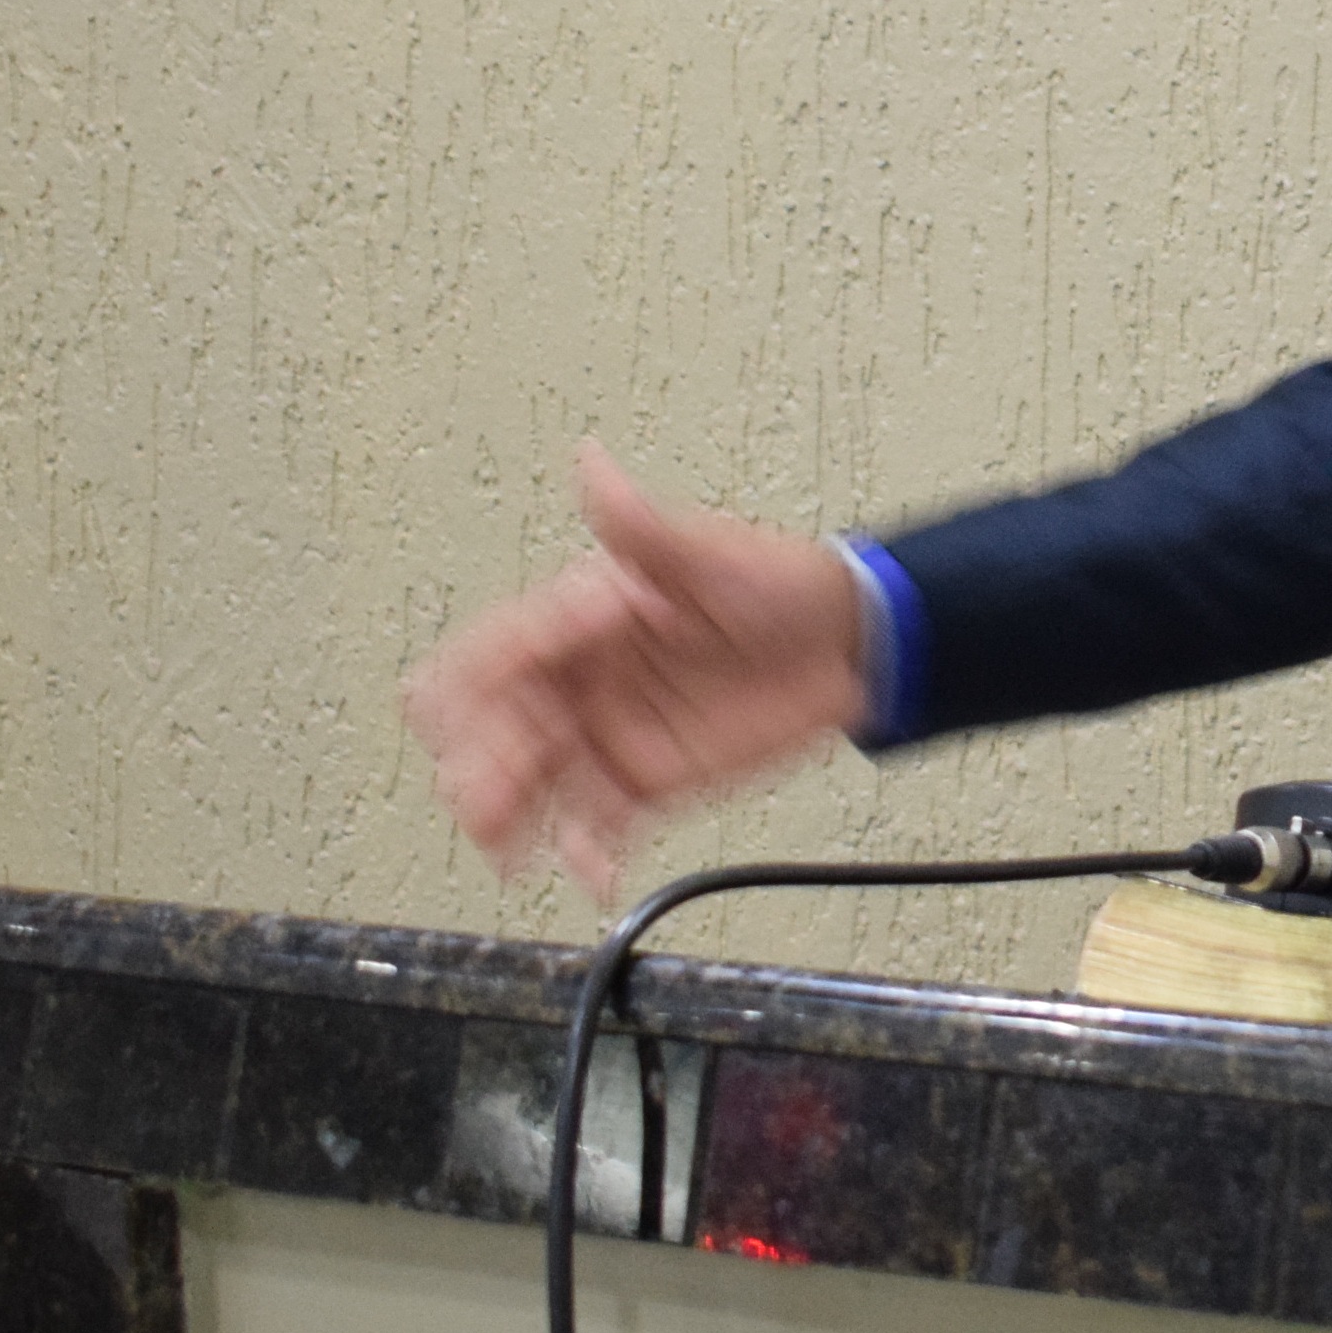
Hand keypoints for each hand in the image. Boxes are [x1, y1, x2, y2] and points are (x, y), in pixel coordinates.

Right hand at [403, 443, 867, 897]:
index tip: (482, 712)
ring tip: (513, 849)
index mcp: (580, 615)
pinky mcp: (644, 781)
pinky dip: (584, 852)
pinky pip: (594, 824)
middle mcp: (582, 676)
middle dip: (477, 762)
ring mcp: (608, 731)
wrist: (855, 645)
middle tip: (486, 798)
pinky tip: (590, 869)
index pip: (496, 652)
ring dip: (508, 817)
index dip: (476, 685)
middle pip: (493, 727)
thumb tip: (591, 462)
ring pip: (527, 783)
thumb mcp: (712, 551)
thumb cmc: (785, 583)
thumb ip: (643, 526)